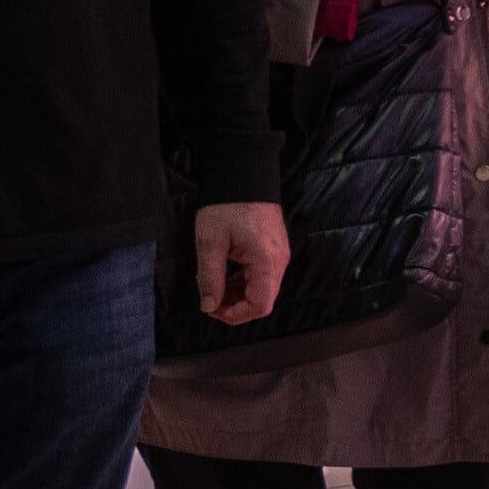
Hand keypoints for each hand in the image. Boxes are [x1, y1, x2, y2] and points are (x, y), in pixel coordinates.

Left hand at [187, 202, 287, 328]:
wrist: (244, 174)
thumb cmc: (227, 205)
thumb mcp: (210, 242)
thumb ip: (210, 277)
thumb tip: (208, 306)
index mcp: (266, 261)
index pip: (260, 305)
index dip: (235, 315)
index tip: (212, 308)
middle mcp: (279, 261)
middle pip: (263, 300)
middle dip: (235, 306)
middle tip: (209, 299)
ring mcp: (280, 255)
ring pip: (263, 289)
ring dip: (239, 295)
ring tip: (215, 286)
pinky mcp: (275, 249)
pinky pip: (263, 276)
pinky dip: (245, 283)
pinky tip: (227, 274)